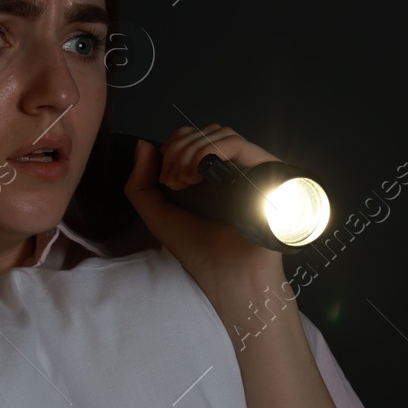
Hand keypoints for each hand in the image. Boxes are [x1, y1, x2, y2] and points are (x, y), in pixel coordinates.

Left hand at [122, 125, 286, 319]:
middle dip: (178, 149)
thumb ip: (140, 184)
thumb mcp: (158, 217)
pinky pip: (236, 144)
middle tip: (171, 183)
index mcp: (214, 174)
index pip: (195, 137)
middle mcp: (236, 166)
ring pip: (219, 134)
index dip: (174, 146)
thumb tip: (143, 144)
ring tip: (182, 183)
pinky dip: (208, 152)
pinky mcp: (266, 171)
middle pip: (205, 131)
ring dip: (190, 152)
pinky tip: (196, 176)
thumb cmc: (200, 251)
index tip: (164, 178)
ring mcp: (253, 167)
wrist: (229, 277)